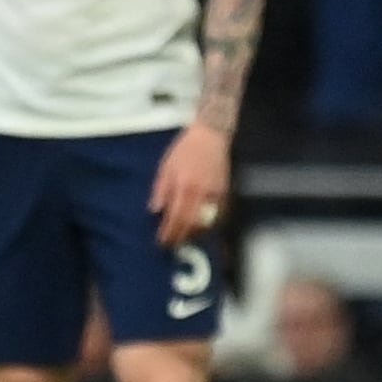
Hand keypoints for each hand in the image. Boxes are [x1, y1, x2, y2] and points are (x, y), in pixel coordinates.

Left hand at [150, 121, 231, 246]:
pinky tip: (200, 226)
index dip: (169, 232)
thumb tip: (155, 211)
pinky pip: (218, 215)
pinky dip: (209, 224)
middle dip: (182, 237)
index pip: (176, 217)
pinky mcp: (226, 193)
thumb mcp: (165, 168)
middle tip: (172, 244)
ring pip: (207, 222)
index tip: (162, 241)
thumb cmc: (184, 150)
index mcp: (184, 187)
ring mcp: (217, 195)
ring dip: (195, 233)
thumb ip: (161, 191)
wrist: (210, 137)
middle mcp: (202, 194)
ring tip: (184, 237)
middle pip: (192, 224)